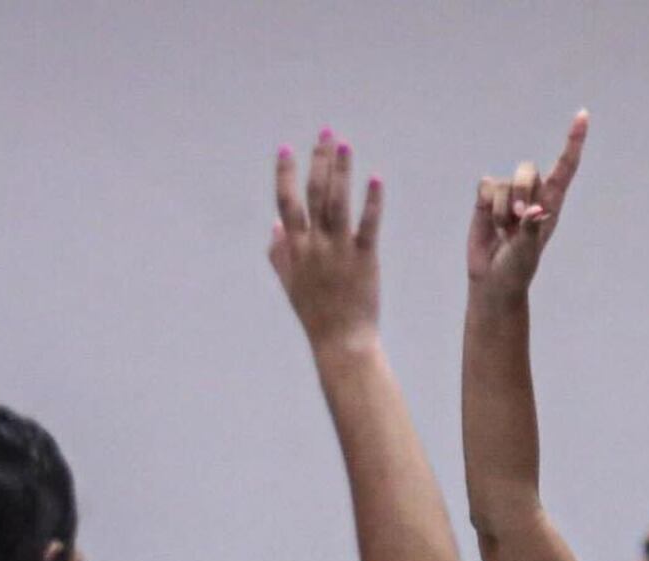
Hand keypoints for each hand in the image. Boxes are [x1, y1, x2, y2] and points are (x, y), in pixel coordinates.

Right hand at [271, 131, 382, 346]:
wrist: (340, 341)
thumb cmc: (315, 314)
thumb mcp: (290, 284)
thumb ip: (279, 254)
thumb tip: (274, 226)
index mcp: (295, 249)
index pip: (286, 203)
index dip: (285, 175)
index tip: (286, 148)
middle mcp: (315, 245)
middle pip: (314, 194)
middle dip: (318, 160)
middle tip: (326, 132)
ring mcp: (339, 251)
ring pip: (338, 203)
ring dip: (341, 171)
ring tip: (344, 144)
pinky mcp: (364, 259)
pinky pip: (368, 225)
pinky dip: (371, 202)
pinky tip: (374, 179)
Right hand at [466, 111, 586, 301]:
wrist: (493, 279)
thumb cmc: (518, 267)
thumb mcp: (527, 251)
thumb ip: (531, 229)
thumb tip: (534, 211)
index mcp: (552, 203)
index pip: (565, 167)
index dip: (573, 141)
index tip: (583, 115)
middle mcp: (533, 194)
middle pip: (528, 170)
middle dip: (521, 191)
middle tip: (518, 217)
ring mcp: (510, 194)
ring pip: (505, 182)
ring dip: (502, 210)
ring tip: (505, 232)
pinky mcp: (488, 197)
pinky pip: (487, 185)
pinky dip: (488, 206)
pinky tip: (492, 225)